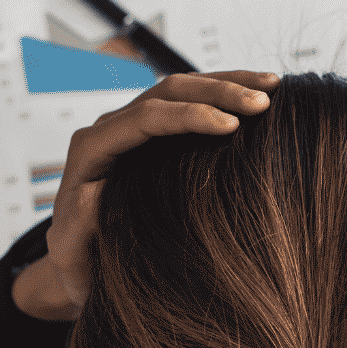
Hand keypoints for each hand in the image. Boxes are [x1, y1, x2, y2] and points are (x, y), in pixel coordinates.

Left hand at [37, 71, 279, 318]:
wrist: (79, 262)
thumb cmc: (79, 265)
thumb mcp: (74, 258)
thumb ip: (79, 230)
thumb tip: (95, 194)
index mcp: (92, 151)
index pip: (144, 119)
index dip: (188, 118)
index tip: (231, 127)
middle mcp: (111, 128)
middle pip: (167, 92)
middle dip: (218, 91)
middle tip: (263, 102)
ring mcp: (133, 125)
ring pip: (182, 88)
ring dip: (228, 83)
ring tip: (273, 86)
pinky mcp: (153, 132)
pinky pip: (189, 102)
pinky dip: (223, 95)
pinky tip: (256, 96)